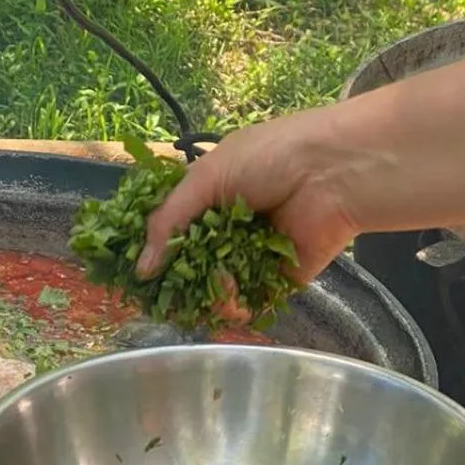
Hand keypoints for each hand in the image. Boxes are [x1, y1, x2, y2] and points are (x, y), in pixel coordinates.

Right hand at [135, 106, 364, 284]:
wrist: (335, 173)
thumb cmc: (270, 157)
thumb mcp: (207, 177)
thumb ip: (169, 221)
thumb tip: (141, 268)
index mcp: (208, 197)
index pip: (168, 229)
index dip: (149, 249)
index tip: (129, 273)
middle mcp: (226, 228)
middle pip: (187, 264)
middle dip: (173, 282)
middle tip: (158, 298)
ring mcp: (250, 256)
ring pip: (213, 287)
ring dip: (204, 294)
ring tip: (206, 293)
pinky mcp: (276, 279)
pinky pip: (247, 301)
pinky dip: (235, 307)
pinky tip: (231, 303)